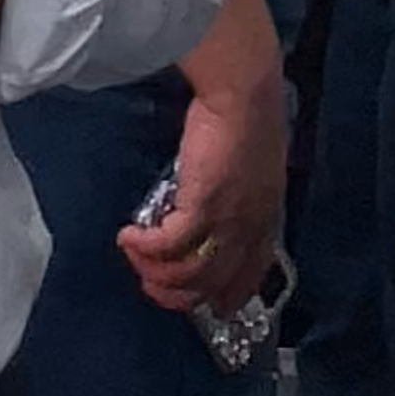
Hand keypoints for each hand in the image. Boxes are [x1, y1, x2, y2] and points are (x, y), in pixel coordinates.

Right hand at [116, 55, 285, 320]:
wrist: (243, 90)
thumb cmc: (246, 114)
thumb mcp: (250, 164)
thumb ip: (237, 190)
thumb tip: (208, 204)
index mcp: (266, 217)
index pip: (252, 273)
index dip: (228, 295)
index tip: (209, 305)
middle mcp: (250, 228)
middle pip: (216, 284)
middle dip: (181, 294)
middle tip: (153, 285)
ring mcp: (228, 221)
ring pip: (191, 273)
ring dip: (157, 274)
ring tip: (135, 259)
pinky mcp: (202, 207)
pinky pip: (168, 245)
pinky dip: (145, 248)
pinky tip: (128, 237)